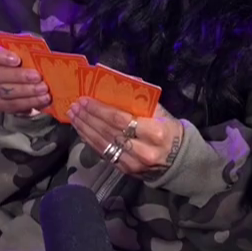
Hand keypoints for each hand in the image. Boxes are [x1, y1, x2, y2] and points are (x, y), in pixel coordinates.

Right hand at [0, 41, 49, 114]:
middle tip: (37, 77)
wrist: (40, 78)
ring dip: (25, 91)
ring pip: (2, 91)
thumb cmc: (33, 58)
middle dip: (18, 76)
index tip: (17, 60)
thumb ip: (31, 47)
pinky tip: (41, 100)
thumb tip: (39, 52)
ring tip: (44, 90)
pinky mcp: (0, 103)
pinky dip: (27, 103)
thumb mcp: (33, 48)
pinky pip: (9, 105)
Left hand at [70, 97, 185, 176]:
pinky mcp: (125, 170)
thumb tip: (117, 80)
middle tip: (74, 106)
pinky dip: (89, 140)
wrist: (177, 159)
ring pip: (103, 143)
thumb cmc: (167, 129)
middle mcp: (144, 150)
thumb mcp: (159, 112)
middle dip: (88, 117)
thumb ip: (138, 99)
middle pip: (108, 131)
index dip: (99, 110)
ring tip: (73, 115)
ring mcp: (133, 163)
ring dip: (84, 128)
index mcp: (155, 132)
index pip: (120, 119)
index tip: (85, 100)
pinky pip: (103, 153)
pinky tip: (81, 130)